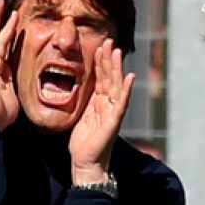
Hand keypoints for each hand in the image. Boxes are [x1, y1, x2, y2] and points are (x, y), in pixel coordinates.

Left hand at [69, 39, 134, 183]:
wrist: (86, 163)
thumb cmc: (83, 143)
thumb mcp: (80, 117)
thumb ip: (82, 102)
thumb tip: (74, 88)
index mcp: (99, 103)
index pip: (101, 78)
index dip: (101, 63)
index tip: (100, 45)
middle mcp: (109, 105)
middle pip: (110, 78)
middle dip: (109, 60)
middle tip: (109, 41)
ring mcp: (113, 113)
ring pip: (116, 86)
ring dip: (117, 68)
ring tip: (117, 52)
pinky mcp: (114, 122)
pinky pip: (121, 103)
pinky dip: (126, 90)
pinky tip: (130, 77)